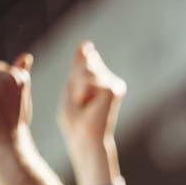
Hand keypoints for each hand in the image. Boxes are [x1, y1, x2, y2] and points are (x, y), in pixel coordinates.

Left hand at [57, 41, 125, 184]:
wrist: (84, 139)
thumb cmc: (75, 121)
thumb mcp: (71, 87)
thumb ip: (78, 66)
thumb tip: (88, 45)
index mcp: (98, 80)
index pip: (85, 58)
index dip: (78, 65)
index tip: (79, 92)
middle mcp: (109, 80)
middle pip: (85, 61)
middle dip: (75, 80)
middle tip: (79, 103)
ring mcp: (113, 84)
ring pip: (87, 69)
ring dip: (77, 87)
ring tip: (83, 104)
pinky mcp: (115, 89)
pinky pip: (90, 78)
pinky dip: (82, 91)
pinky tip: (89, 105)